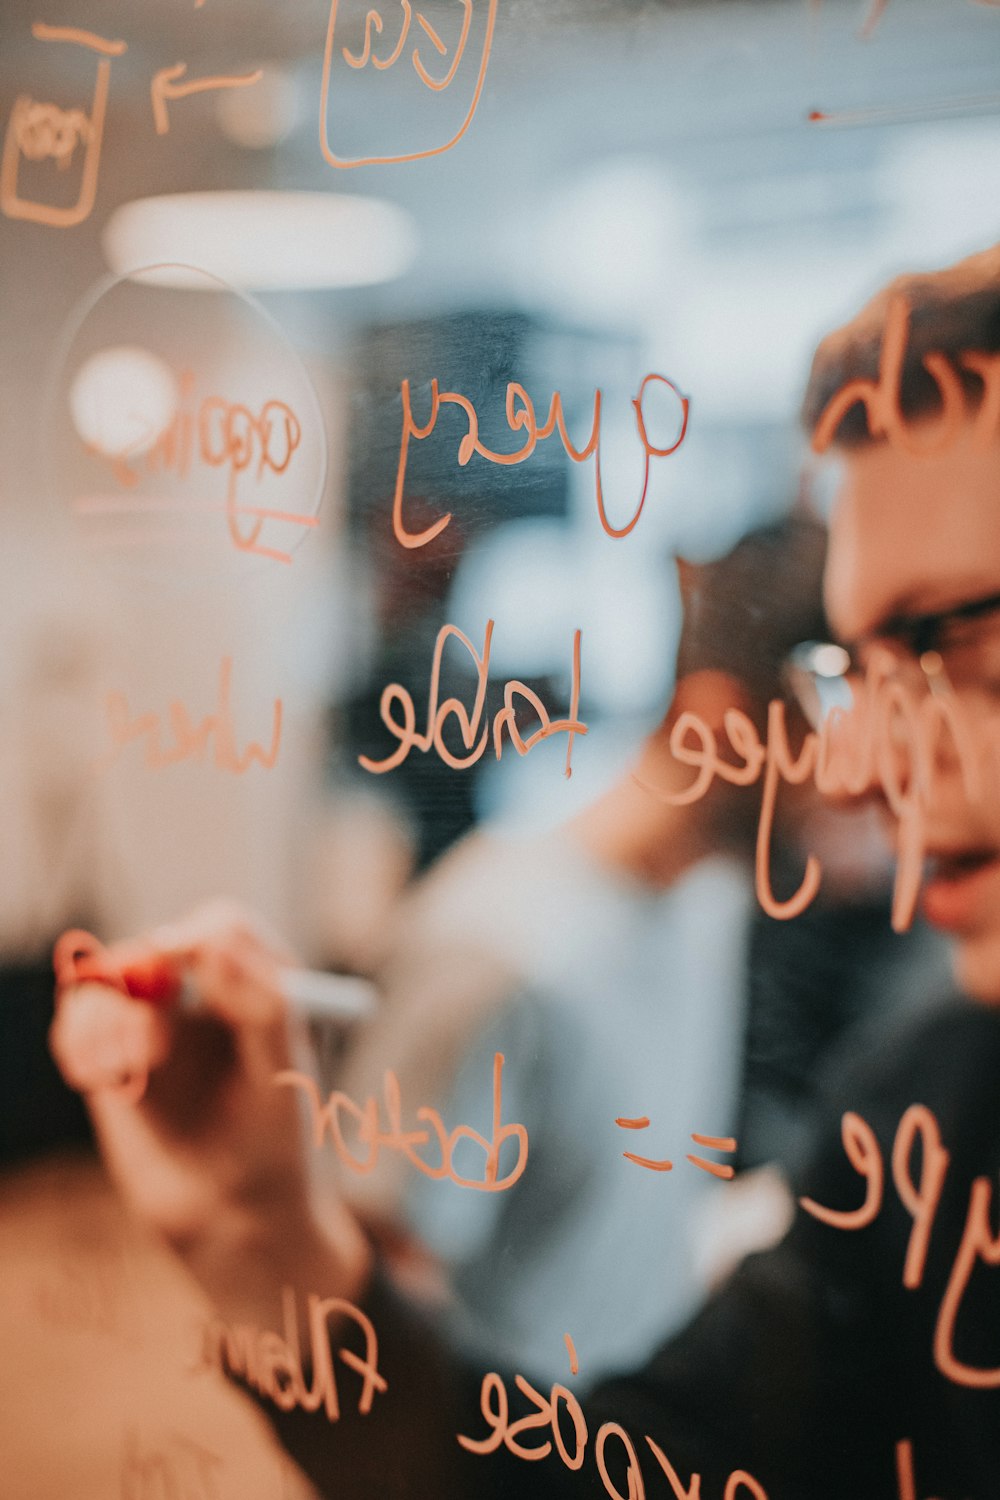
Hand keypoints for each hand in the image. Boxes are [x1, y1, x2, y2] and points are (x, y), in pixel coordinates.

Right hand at [50, 901, 370, 1322]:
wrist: (233, 1217)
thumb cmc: (276, 1143)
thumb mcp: (283, 1075)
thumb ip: (261, 1006)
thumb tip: (217, 943)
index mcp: (258, 983)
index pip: (223, 927)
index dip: (200, 937)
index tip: (186, 967)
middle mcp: (203, 994)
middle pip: (155, 944)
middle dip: (143, 973)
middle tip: (147, 1016)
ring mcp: (153, 1024)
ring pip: (109, 981)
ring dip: (112, 1017)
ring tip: (133, 1069)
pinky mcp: (110, 1061)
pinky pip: (78, 1025)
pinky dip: (83, 1043)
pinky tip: (106, 1080)